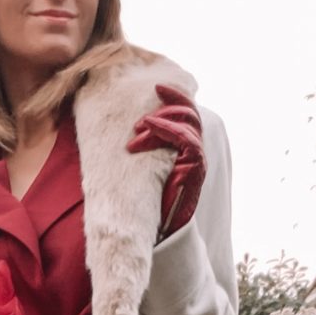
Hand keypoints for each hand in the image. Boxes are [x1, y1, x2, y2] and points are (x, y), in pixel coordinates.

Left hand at [127, 83, 204, 239]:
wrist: (162, 228)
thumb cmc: (149, 198)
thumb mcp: (144, 165)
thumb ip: (143, 145)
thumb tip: (119, 124)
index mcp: (184, 144)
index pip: (185, 112)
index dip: (175, 95)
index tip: (157, 85)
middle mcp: (194, 148)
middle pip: (189, 112)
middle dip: (170, 101)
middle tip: (148, 98)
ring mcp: (196, 157)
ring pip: (186, 123)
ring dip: (161, 119)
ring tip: (138, 127)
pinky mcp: (196, 167)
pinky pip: (185, 139)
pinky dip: (166, 129)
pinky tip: (148, 127)